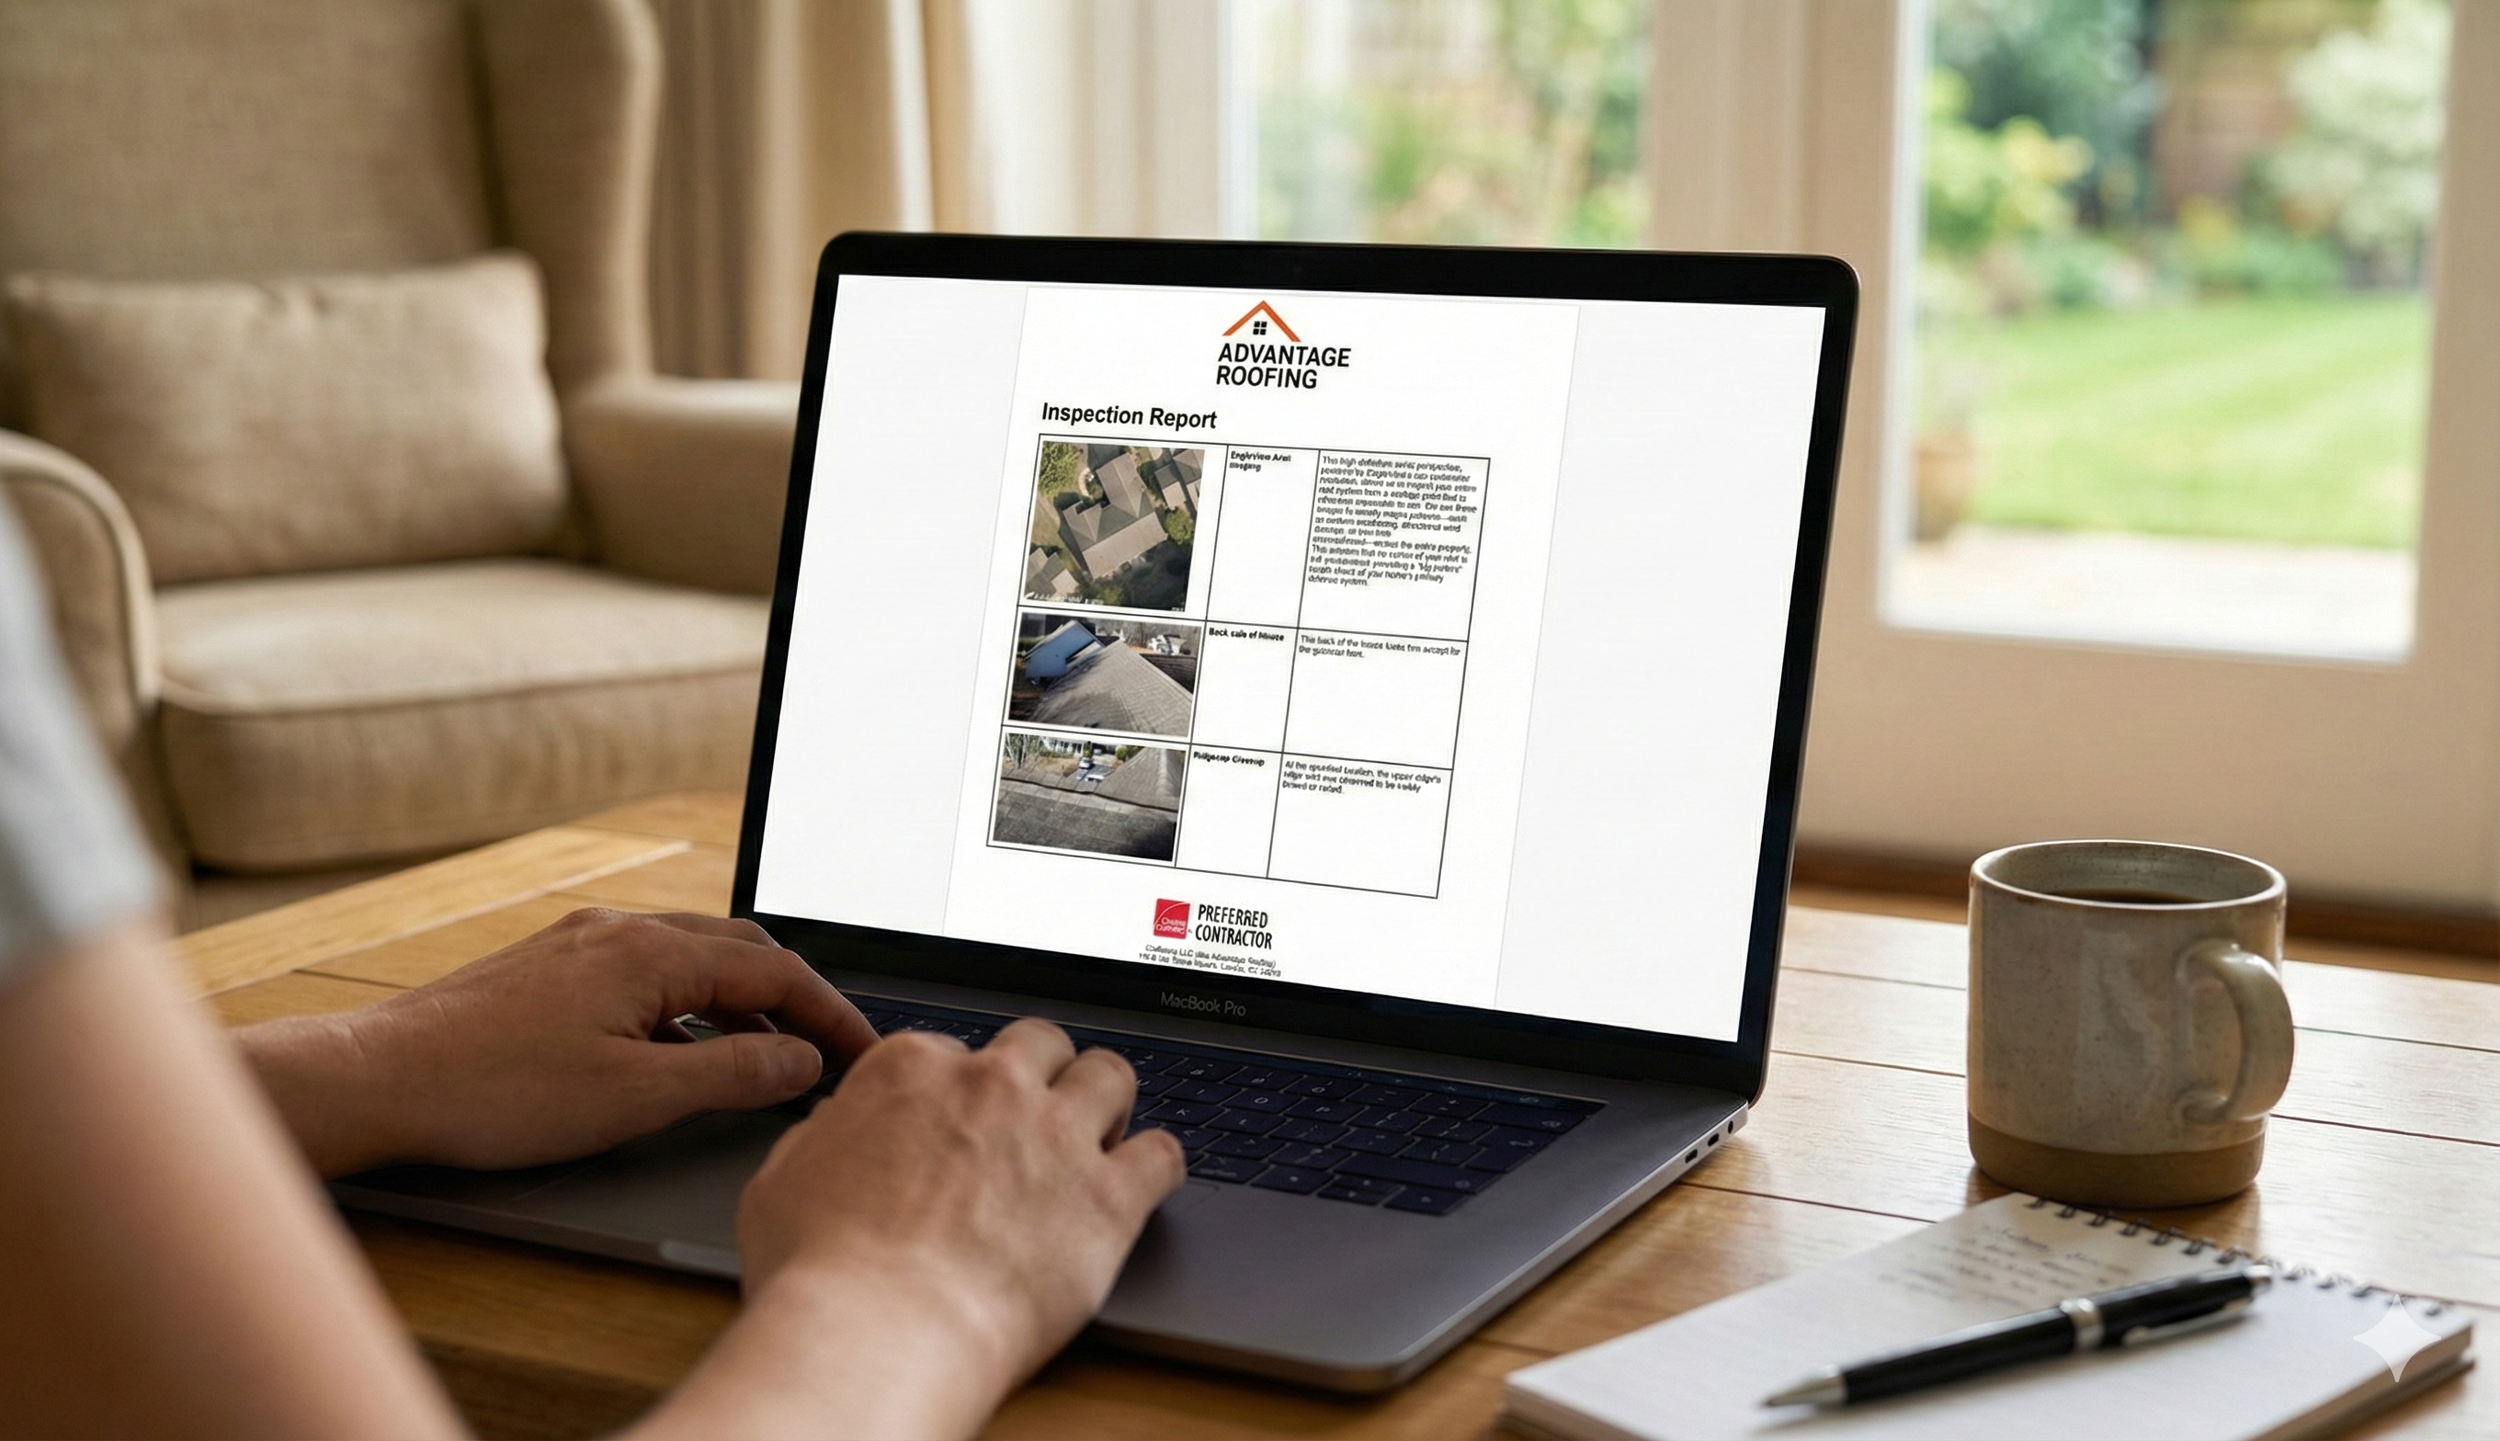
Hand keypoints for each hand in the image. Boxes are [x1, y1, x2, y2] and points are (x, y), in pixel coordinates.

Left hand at [238, 909, 880, 1176]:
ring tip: (766, 1058)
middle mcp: (620, 931)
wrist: (375, 1080)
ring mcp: (580, 944)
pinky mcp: (549, 967)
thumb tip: (798, 1061)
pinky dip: (690, 1005)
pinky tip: (680, 1051)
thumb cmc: (491, 1093)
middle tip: (826, 1052)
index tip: (860, 1056)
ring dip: (741, 1002)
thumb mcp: (633, 1098)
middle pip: (740, 952)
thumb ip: (731, 1076)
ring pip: (692, 959)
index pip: (776, 974)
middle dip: (794, 999)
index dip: (830, 1016)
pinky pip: (647, 970)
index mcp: (651, 953)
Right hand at [640, 1020, 1184, 1438]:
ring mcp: (1058, 1135)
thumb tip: (841, 1129)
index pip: (951, 1049)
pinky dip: (1158, 1163)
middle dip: (1039, 1074)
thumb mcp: (784, 1180)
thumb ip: (828, 1137)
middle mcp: (992, 1085)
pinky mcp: (1110, 1197)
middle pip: (1039, 1044)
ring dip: (1105, 1100)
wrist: (882, 1333)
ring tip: (1098, 1134)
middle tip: (1033, 1116)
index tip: (958, 1118)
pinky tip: (1146, 1179)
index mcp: (912, 1070)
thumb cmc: (821, 1272)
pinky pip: (1164, 1154)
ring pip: (1111, 1074)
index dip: (957, 1088)